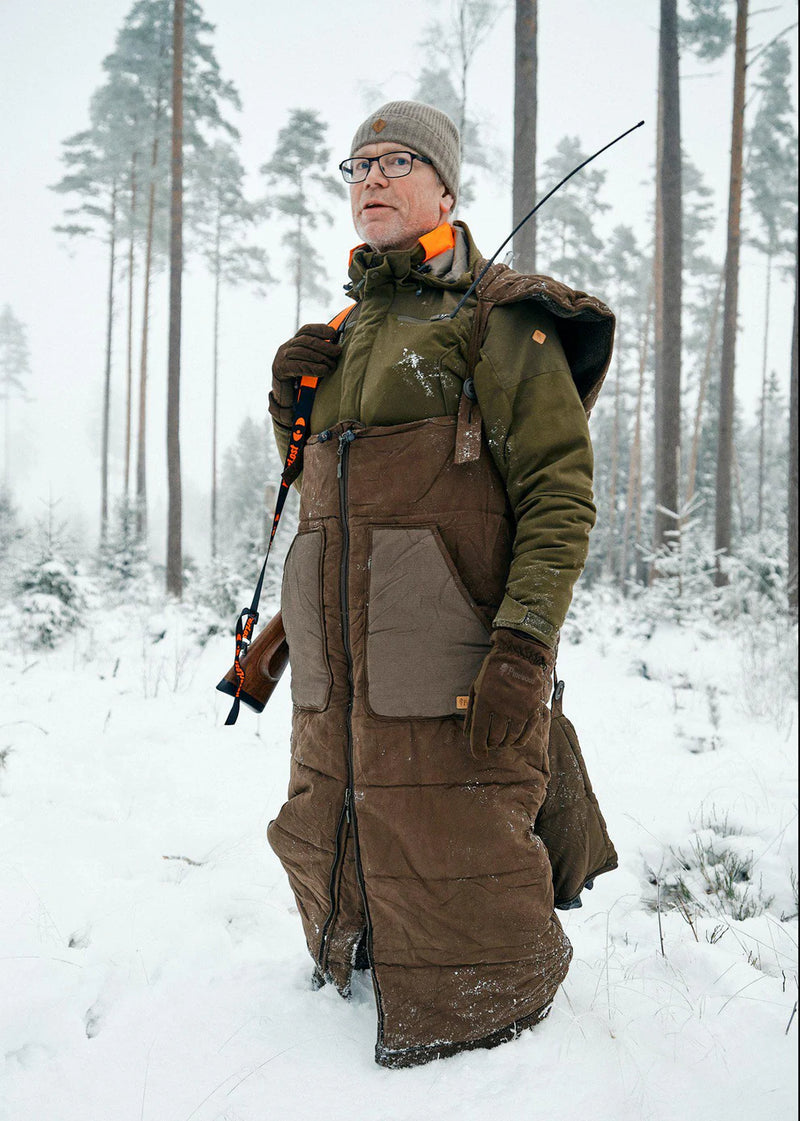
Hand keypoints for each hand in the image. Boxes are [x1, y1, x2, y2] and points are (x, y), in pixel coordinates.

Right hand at [269, 323, 341, 427]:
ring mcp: (281, 358)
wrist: (283, 399)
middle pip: (306, 340)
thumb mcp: (309, 364)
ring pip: (302, 351)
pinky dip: (312, 368)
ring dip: (320, 357)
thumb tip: (338, 349)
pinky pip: (298, 366)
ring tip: (332, 364)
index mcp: (293, 342)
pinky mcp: (280, 369)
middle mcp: (286, 347)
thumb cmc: (300, 381)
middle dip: (324, 345)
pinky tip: (323, 371)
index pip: (306, 330)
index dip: (320, 329)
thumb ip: (318, 355)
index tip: (333, 334)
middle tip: (337, 352)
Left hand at [464, 628, 553, 754]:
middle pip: (495, 739)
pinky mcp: (534, 710)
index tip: (479, 755)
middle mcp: (503, 707)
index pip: (480, 734)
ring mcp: (520, 710)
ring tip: (500, 739)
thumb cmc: (494, 672)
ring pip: (510, 739)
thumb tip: (467, 735)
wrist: (521, 656)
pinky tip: (513, 740)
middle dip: (490, 744)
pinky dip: (518, 741)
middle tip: (489, 742)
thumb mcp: (476, 688)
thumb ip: (471, 712)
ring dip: (504, 742)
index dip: (478, 749)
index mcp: (485, 701)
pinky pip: (525, 735)